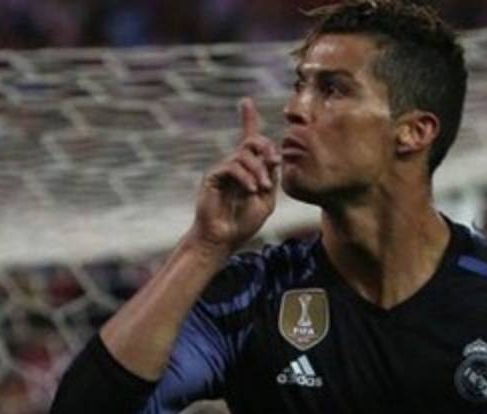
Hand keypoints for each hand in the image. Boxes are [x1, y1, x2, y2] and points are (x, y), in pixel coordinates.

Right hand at [192, 98, 281, 251]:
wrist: (224, 238)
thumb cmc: (244, 222)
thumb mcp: (267, 200)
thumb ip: (270, 178)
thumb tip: (273, 157)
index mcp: (247, 169)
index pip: (248, 139)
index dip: (247, 119)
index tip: (246, 102)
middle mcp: (233, 165)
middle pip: (251, 141)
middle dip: (266, 149)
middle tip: (273, 164)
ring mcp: (222, 169)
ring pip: (244, 154)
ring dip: (258, 170)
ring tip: (261, 188)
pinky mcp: (212, 176)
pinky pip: (232, 166)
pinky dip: (245, 177)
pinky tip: (251, 190)